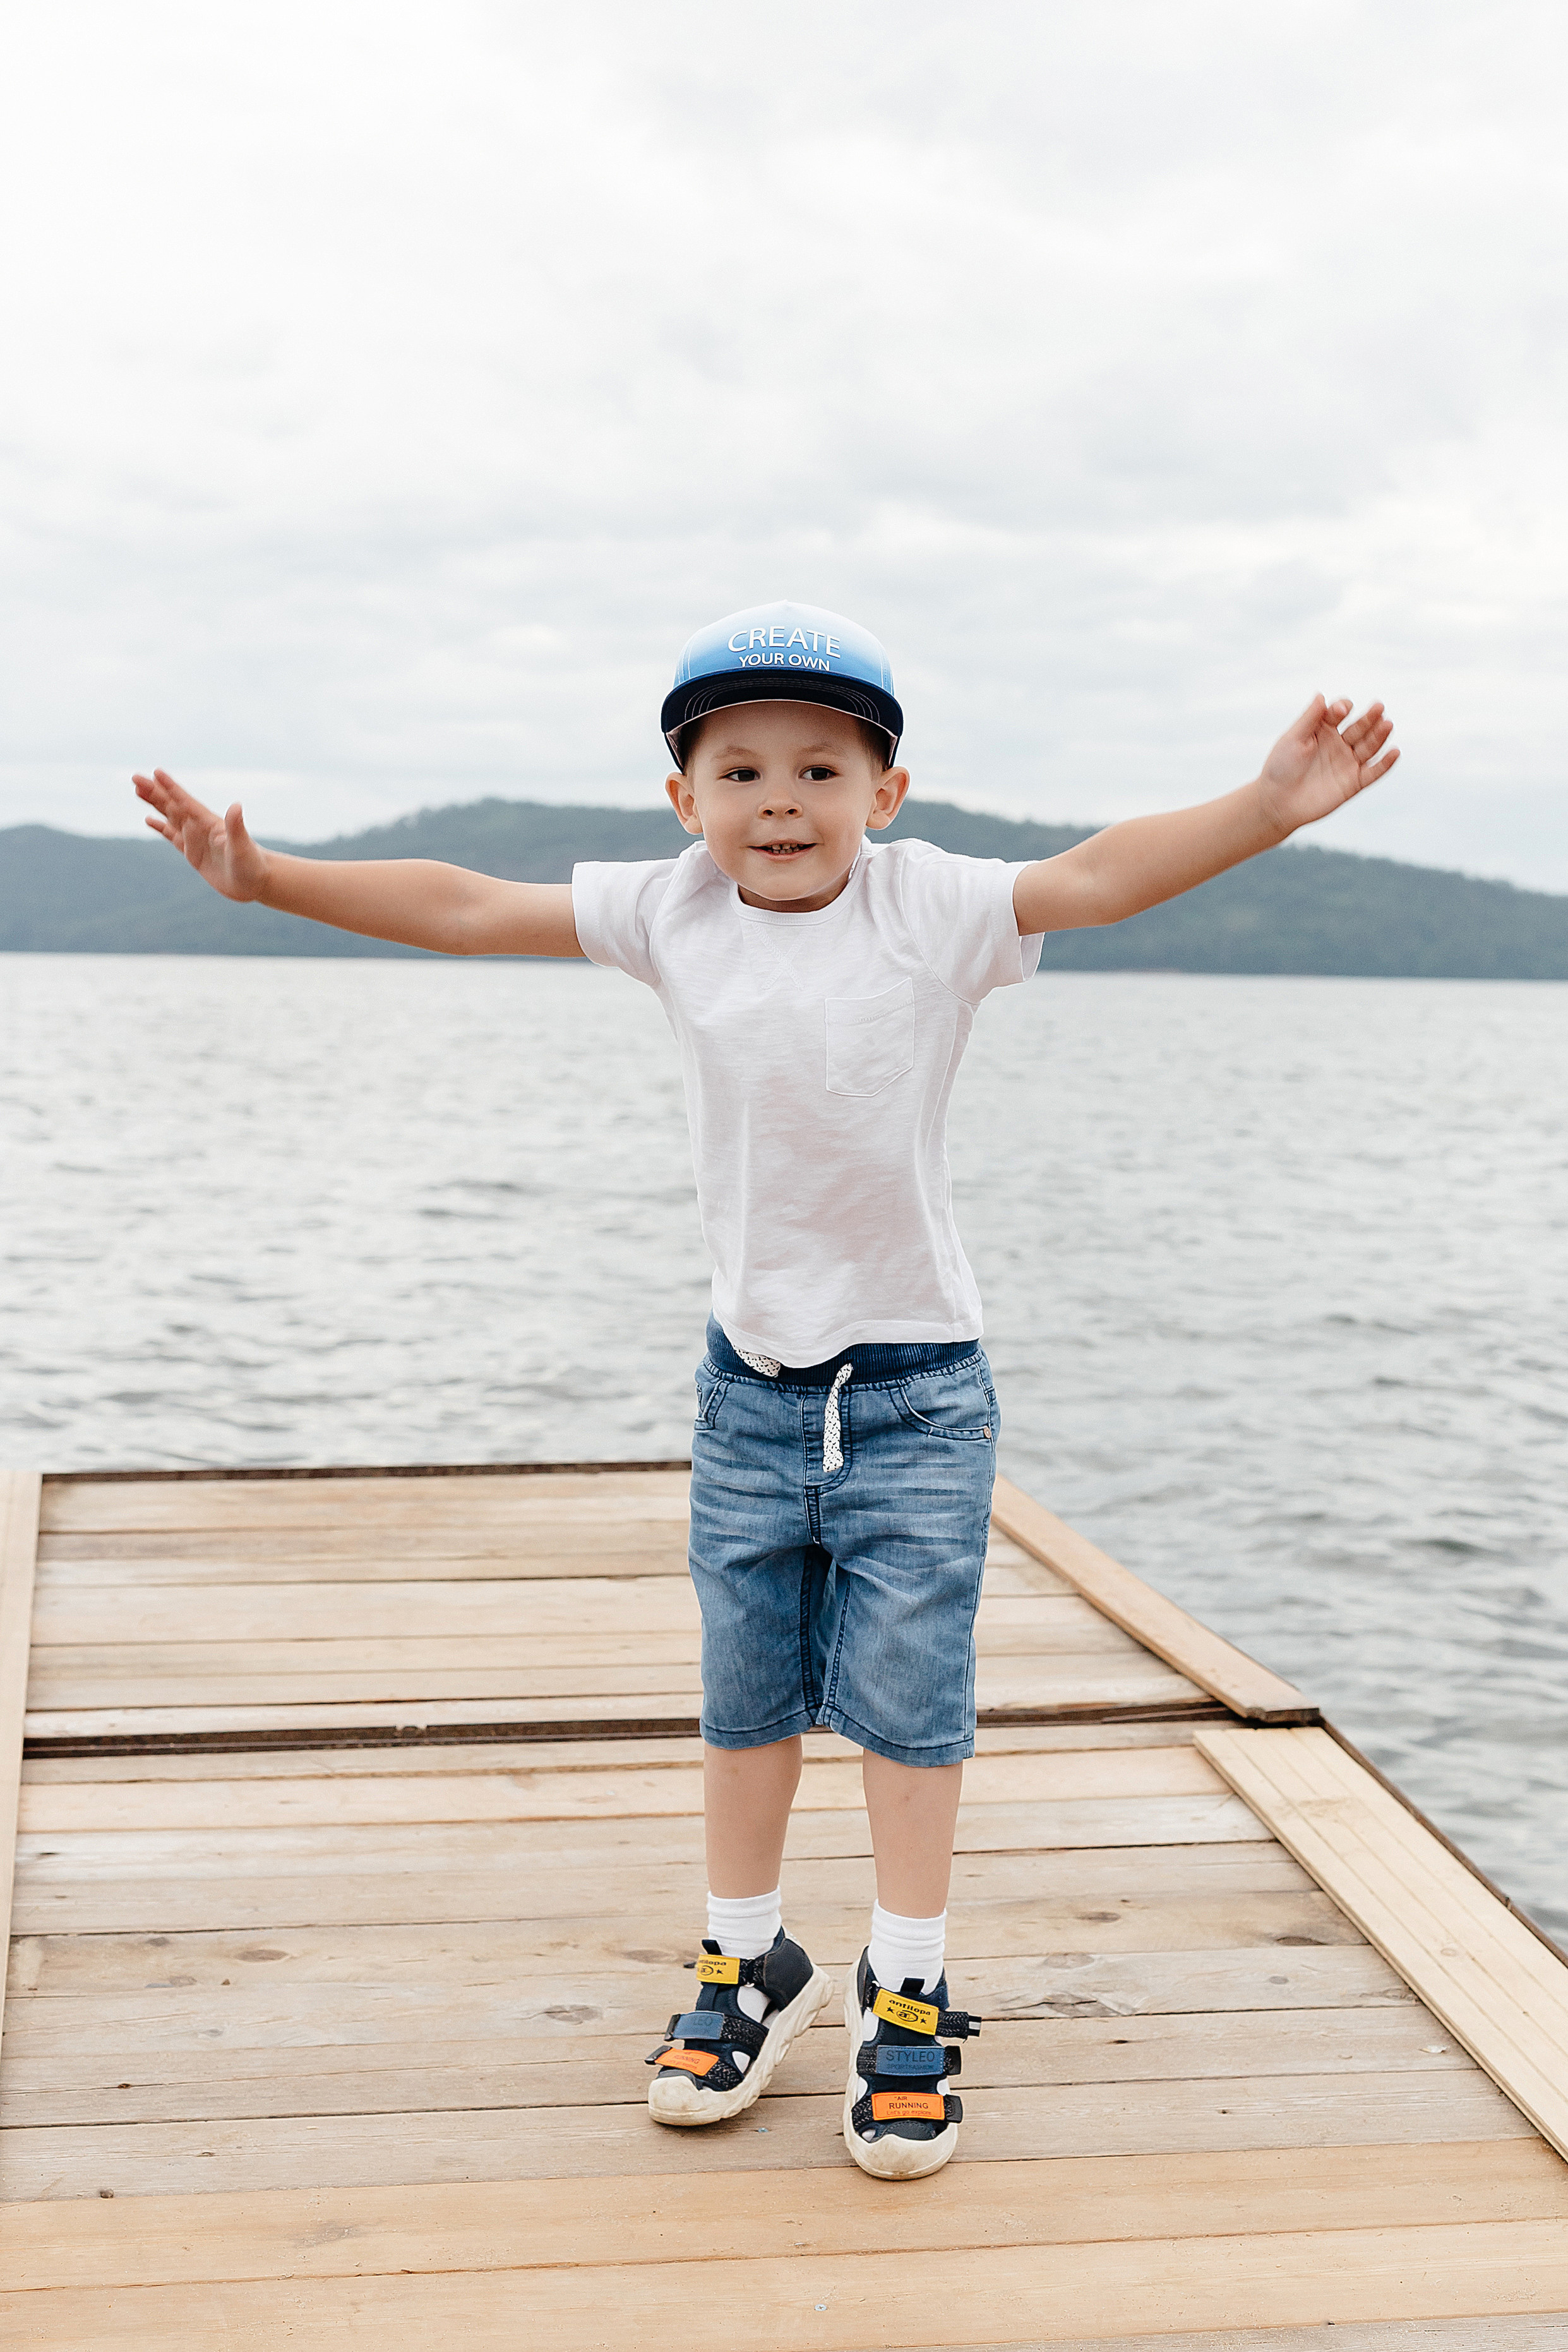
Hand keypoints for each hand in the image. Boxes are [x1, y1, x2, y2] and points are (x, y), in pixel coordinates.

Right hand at [133, 769, 268, 902]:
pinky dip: (160, 827)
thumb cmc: (253, 864)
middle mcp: (200, 827)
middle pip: (172, 805)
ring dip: (155, 804)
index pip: (186, 801)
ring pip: (170, 817)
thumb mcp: (242, 846)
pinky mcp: (193, 854)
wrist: (257, 883)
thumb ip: (236, 827)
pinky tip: (149, 820)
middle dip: (154, 792)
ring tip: (137, 790)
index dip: (171, 788)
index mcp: (209, 823)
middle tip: (135, 777)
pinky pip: (172, 836)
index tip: (156, 772)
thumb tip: (237, 805)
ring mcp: (195, 839)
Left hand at [1257, 697, 1398, 837]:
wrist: (1278, 803)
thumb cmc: (1280, 768)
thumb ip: (1309, 718)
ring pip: (1369, 747)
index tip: (1339, 711)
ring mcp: (1348, 763)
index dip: (1342, 709)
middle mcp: (1339, 744)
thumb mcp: (1293, 739)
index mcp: (1323, 730)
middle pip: (1359, 727)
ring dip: (1379, 735)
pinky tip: (1395, 752)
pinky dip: (1385, 764)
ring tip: (1387, 724)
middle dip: (1369, 717)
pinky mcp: (1354, 783)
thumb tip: (1321, 695)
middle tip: (1378, 706)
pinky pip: (1374, 772)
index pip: (1339, 713)